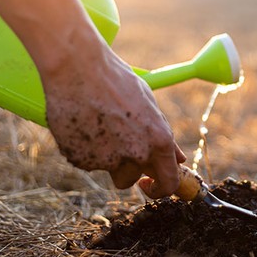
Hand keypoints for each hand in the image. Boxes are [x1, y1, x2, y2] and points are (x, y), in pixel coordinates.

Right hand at [44, 43, 186, 196]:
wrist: (77, 67)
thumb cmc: (115, 79)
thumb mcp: (148, 104)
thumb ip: (163, 134)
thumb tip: (178, 159)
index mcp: (159, 140)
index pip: (168, 182)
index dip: (159, 189)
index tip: (148, 183)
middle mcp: (136, 154)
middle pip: (130, 180)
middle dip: (124, 168)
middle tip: (114, 142)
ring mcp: (107, 159)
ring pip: (106, 170)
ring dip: (104, 157)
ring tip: (96, 124)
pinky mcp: (80, 159)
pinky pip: (85, 161)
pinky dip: (83, 148)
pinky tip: (81, 122)